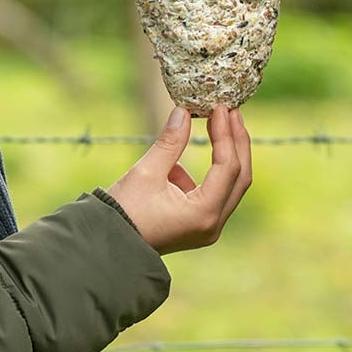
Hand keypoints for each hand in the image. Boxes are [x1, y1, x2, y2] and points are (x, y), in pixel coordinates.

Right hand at [106, 105, 251, 254]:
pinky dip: (214, 167)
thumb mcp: (146, 172)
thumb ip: (170, 142)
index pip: (227, 167)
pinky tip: (198, 147)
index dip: (226, 134)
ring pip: (232, 184)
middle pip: (240, 177)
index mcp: (203, 213)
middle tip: (231, 110)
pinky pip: (216, 190)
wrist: (111, 245)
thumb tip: (184, 111)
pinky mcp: (200, 222)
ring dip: (229, 152)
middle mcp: (213, 223)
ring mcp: (208, 226)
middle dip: (237, 141)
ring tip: (221, 121)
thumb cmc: (125, 211)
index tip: (220, 107)